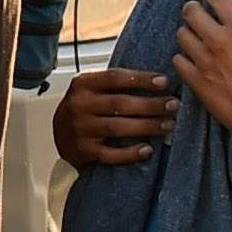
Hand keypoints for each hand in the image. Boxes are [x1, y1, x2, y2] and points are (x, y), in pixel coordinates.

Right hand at [52, 64, 173, 170]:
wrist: (59, 135)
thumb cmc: (84, 109)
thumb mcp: (92, 89)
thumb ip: (115, 84)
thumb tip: (158, 81)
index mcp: (83, 84)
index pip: (115, 77)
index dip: (141, 79)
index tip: (164, 81)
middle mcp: (79, 105)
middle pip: (120, 103)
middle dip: (150, 104)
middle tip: (173, 105)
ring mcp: (80, 129)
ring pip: (117, 127)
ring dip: (146, 126)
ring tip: (168, 125)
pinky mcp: (83, 151)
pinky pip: (110, 153)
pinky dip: (130, 153)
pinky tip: (147, 149)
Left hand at [169, 0, 231, 155]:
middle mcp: (221, 42)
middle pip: (192, 13)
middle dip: (192, 9)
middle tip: (193, 11)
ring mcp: (206, 63)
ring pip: (182, 36)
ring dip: (187, 34)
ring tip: (192, 37)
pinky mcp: (197, 83)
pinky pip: (179, 62)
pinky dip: (183, 59)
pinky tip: (190, 62)